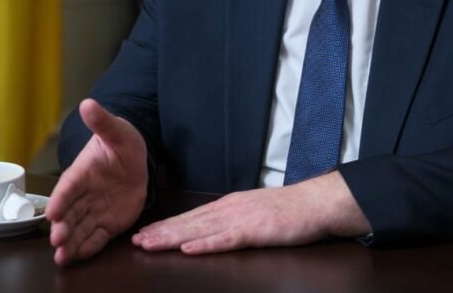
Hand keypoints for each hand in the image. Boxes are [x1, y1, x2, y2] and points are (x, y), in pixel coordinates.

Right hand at [46, 99, 147, 265]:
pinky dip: (89, 247)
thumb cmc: (121, 142)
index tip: (52, 212)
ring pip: (79, 228)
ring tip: (63, 257)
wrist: (136, 159)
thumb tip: (88, 103)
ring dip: (71, 243)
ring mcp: (94, 210)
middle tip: (57, 240)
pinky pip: (97, 237)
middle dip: (62, 226)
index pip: (68, 186)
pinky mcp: (107, 223)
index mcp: (82, 172)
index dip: (60, 198)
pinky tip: (81, 256)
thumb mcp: (116, 130)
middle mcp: (84, 194)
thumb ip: (102, 121)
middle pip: (70, 212)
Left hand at [131, 172, 370, 254]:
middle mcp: (230, 209)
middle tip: (136, 241)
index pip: (191, 217)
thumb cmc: (290, 211)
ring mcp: (242, 219)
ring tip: (150, 245)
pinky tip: (189, 249)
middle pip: (189, 223)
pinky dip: (205, 245)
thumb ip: (235, 220)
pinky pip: (226, 240)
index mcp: (230, 205)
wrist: (316, 203)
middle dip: (161, 233)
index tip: (145, 234)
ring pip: (200, 230)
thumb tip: (215, 228)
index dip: (167, 226)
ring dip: (173, 238)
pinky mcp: (255, 231)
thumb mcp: (256, 211)